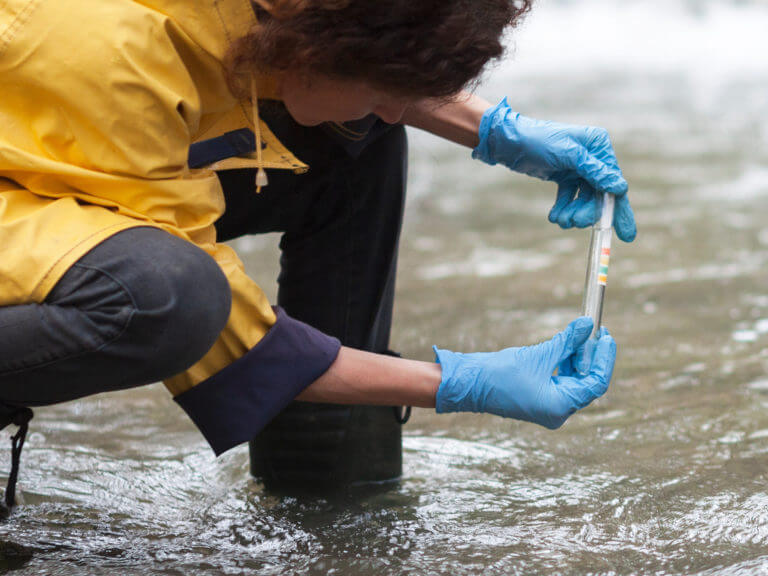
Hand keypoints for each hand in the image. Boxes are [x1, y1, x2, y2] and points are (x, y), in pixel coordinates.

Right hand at [433, 318, 615, 428]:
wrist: (471, 383)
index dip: (604, 358)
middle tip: (595, 329)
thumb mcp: (539, 354)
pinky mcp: (540, 398)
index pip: (596, 383)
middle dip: (592, 355)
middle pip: (587, 381)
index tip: (606, 335)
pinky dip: (565, 362)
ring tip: (579, 332)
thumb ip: (567, 341)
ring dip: (578, 356)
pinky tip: (565, 344)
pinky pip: (561, 380)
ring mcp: (549, 406)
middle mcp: (558, 411)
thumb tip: (588, 325)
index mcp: (561, 406)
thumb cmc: (501, 373)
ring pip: (574, 379)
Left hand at [473, 98, 635, 242]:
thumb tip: (620, 188)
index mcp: (599, 146)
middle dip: (588, 212)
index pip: (614, 181)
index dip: (620, 209)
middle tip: (575, 223)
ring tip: (560, 220)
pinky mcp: (565, 176)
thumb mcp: (568, 155)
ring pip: (584, 199)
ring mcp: (579, 167)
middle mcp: (593, 156)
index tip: (626, 235)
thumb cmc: (539, 141)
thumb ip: (594, 171)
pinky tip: (554, 216)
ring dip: (573, 212)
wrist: (509, 142)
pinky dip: (564, 208)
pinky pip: (570, 198)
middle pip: (600, 194)